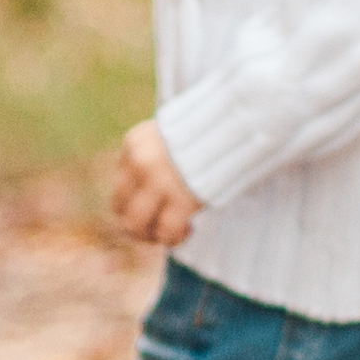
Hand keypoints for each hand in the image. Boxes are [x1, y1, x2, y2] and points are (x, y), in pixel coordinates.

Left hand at [109, 118, 200, 247]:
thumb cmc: (211, 129)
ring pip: (135, 225)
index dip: (133, 203)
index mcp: (134, 143)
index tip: (155, 207)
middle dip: (137, 224)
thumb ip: (154, 157)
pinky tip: (188, 229)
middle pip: (120, 208)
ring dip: (151, 236)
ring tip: (171, 231)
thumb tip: (144, 197)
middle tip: (157, 228)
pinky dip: (173, 238)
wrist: (240, 121)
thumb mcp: (171, 133)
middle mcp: (140, 162)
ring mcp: (160, 180)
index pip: (119, 185)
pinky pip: (166, 232)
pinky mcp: (182, 197)